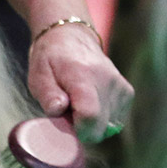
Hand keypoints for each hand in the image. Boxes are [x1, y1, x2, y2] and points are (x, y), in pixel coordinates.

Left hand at [27, 22, 132, 143]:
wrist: (72, 37)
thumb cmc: (51, 60)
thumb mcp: (39, 75)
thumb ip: (48, 95)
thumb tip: (58, 109)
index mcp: (83, 76)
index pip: (90, 115)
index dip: (78, 130)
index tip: (67, 123)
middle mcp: (107, 81)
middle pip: (101, 127)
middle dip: (83, 129)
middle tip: (69, 112)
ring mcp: (120, 86)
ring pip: (109, 127)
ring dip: (93, 123)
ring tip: (79, 105)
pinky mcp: (127, 92)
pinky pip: (116, 121)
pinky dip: (103, 119)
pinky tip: (91, 104)